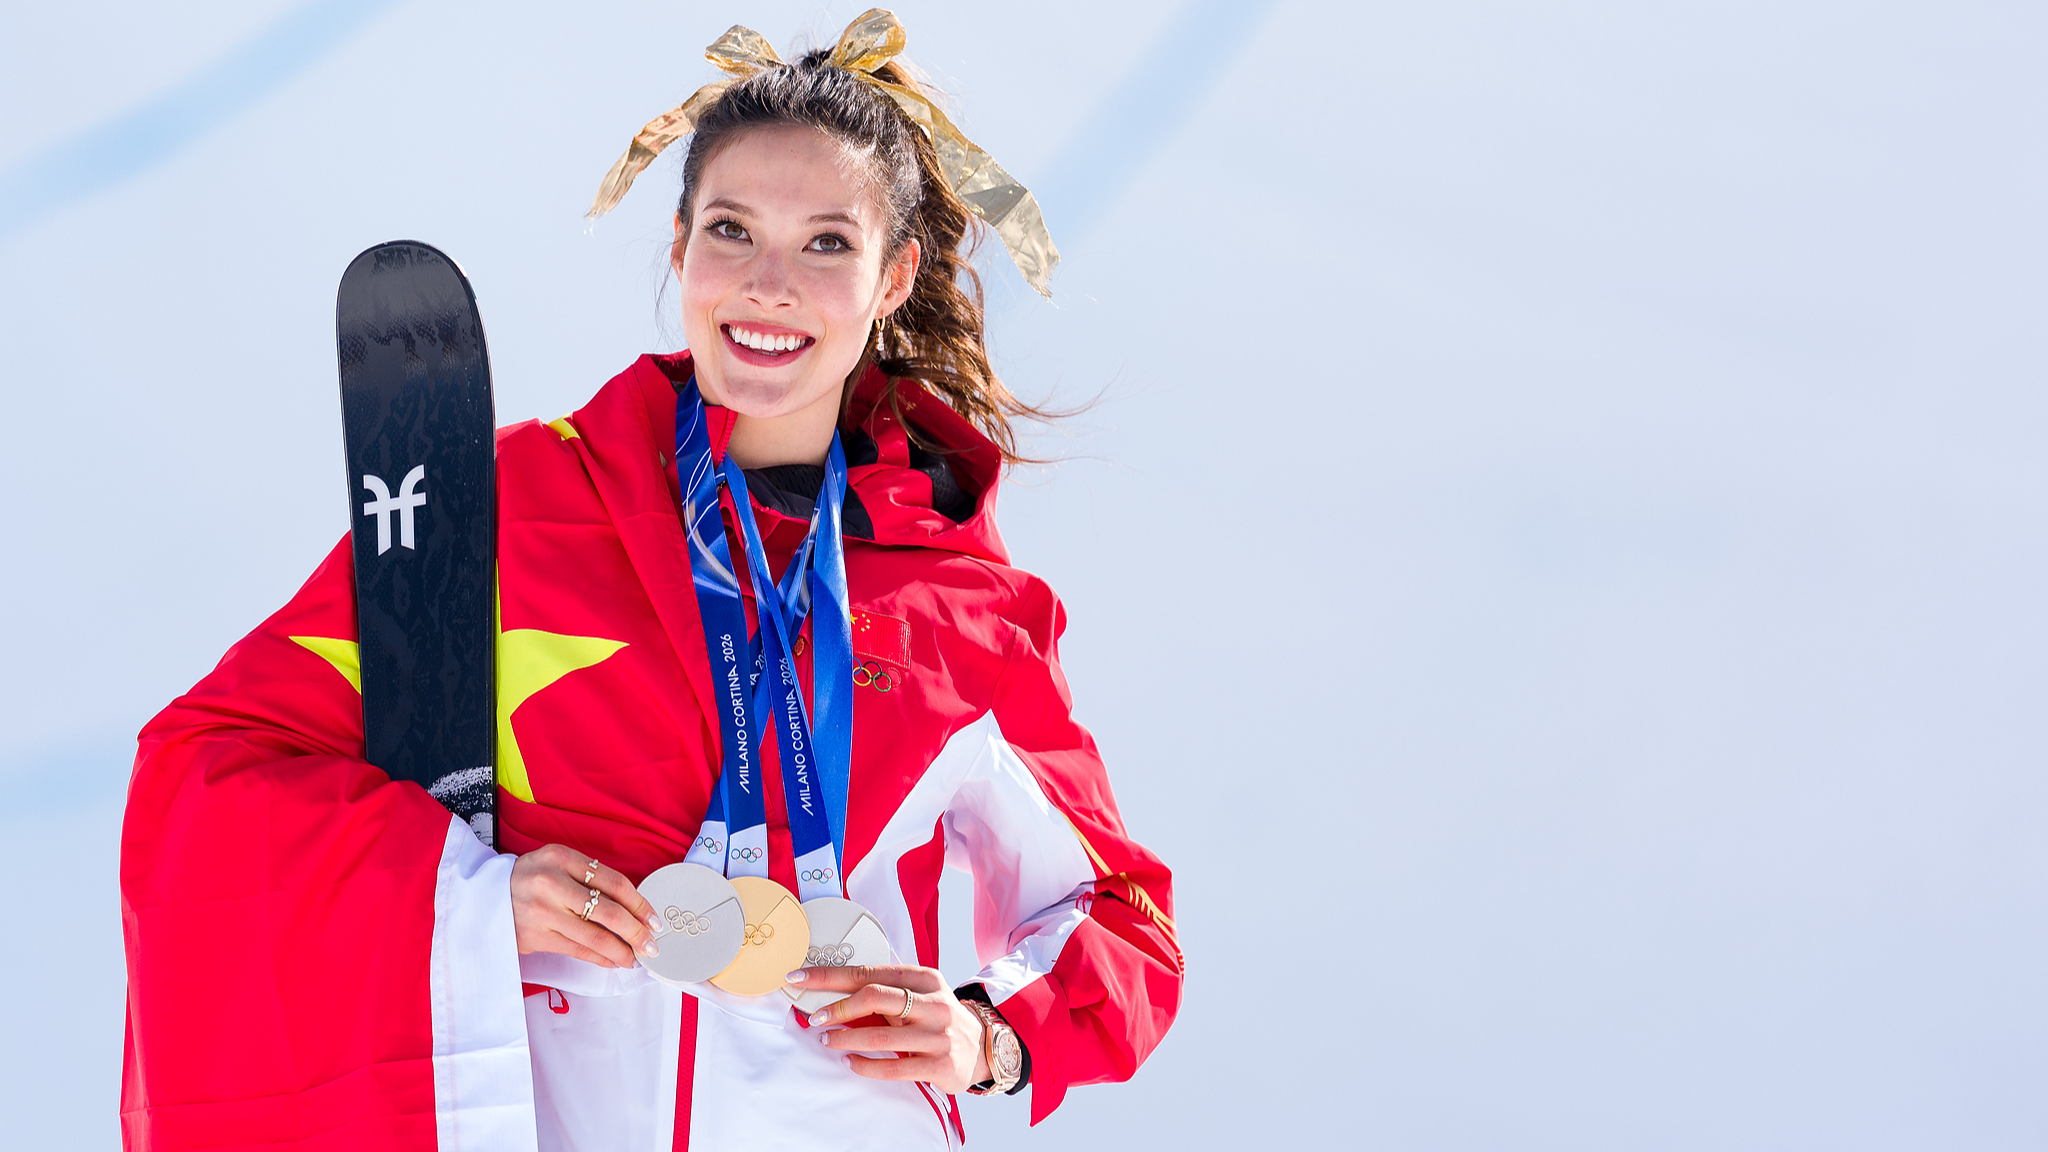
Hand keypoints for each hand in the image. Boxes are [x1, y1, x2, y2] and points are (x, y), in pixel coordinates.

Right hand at [511, 844, 659, 968]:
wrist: (482, 895)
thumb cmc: (531, 878)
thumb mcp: (557, 863)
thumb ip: (590, 877)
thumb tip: (633, 907)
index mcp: (562, 858)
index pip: (613, 882)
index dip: (639, 903)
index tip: (654, 918)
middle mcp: (552, 884)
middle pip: (608, 911)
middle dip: (636, 931)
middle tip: (652, 944)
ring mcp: (541, 912)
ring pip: (594, 936)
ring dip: (621, 951)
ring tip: (636, 958)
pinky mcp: (534, 937)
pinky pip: (577, 950)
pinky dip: (600, 958)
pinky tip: (614, 961)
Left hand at [790, 964, 990, 1093]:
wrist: (979, 1046)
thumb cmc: (935, 1016)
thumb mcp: (918, 995)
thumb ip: (883, 992)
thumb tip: (829, 993)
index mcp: (924, 977)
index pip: (869, 972)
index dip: (830, 976)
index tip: (800, 979)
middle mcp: (934, 1003)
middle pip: (875, 997)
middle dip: (837, 1007)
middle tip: (814, 1018)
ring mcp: (938, 1035)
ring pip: (881, 1036)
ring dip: (846, 1040)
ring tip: (827, 1041)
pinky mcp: (940, 1065)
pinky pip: (893, 1068)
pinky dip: (865, 1066)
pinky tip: (850, 1062)